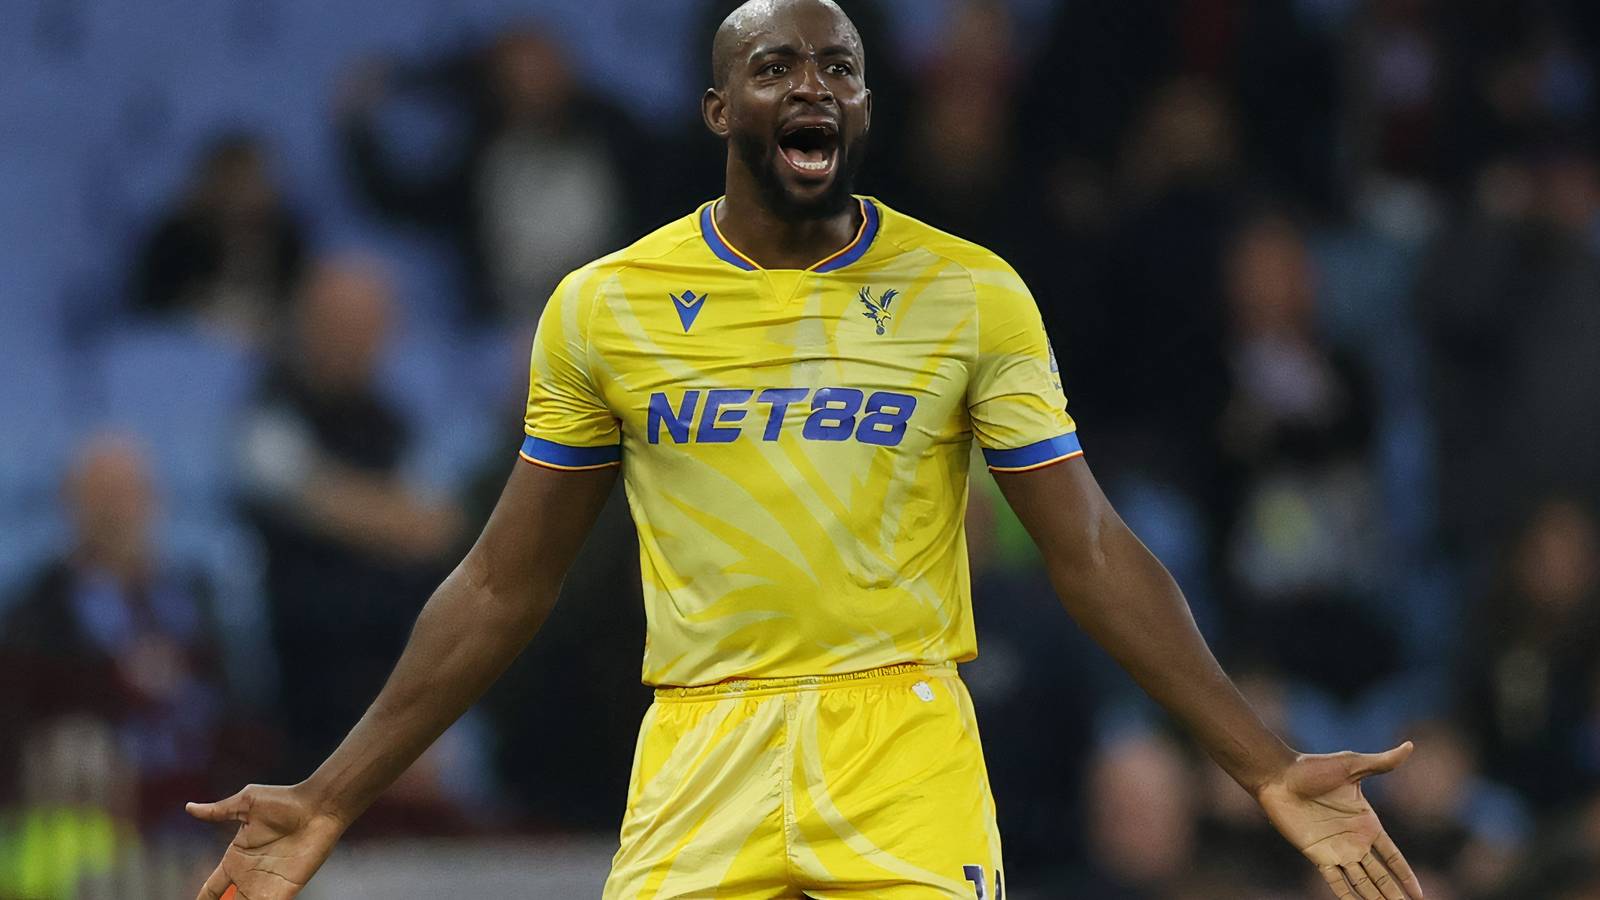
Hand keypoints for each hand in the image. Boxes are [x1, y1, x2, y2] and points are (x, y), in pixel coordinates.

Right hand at [187, 785, 346, 899]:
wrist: (319, 807)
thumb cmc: (285, 801)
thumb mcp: (247, 803)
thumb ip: (219, 811)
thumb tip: (189, 807)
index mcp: (236, 857)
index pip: (212, 887)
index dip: (203, 898)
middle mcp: (250, 874)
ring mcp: (268, 883)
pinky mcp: (287, 889)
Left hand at [1256, 742, 1425, 898]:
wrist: (1279, 777)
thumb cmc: (1313, 768)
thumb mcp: (1352, 766)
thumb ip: (1382, 762)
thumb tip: (1410, 746)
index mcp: (1368, 823)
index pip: (1393, 856)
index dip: (1406, 875)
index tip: (1419, 895)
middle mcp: (1355, 841)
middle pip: (1381, 875)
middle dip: (1395, 894)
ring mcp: (1337, 850)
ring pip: (1363, 883)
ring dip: (1376, 899)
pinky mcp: (1318, 856)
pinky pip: (1336, 882)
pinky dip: (1348, 896)